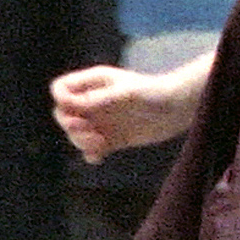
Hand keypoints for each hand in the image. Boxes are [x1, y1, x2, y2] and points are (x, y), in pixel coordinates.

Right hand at [47, 58, 207, 161]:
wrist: (178, 108)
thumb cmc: (154, 93)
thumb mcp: (125, 94)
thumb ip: (98, 100)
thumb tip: (72, 108)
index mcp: (94, 83)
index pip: (60, 89)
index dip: (61, 102)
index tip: (76, 111)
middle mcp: (94, 101)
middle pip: (62, 115)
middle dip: (71, 127)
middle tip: (91, 132)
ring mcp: (102, 120)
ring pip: (75, 134)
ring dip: (81, 142)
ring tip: (101, 144)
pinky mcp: (112, 138)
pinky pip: (91, 149)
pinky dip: (91, 154)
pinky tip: (102, 156)